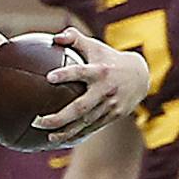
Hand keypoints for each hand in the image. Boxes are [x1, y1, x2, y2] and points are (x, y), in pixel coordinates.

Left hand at [36, 27, 150, 145]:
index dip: (66, 74)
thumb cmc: (109, 59)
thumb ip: (75, 39)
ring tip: (47, 137)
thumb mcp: (95, 46)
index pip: (81, 72)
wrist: (140, 76)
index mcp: (100, 71)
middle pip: (80, 107)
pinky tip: (61, 141)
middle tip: (37, 121)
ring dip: (66, 132)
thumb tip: (55, 37)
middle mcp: (106, 90)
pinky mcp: (114, 116)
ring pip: (85, 122)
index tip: (49, 77)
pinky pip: (93, 128)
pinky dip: (77, 136)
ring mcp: (111, 105)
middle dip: (59, 117)